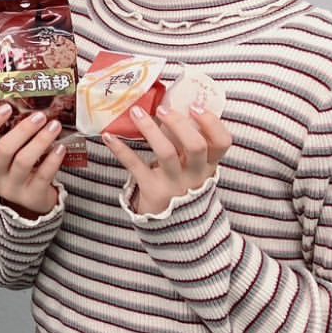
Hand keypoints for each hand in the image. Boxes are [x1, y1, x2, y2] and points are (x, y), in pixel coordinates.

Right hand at [0, 104, 65, 218]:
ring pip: (24, 161)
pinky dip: (53, 159)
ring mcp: (11, 188)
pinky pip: (43, 175)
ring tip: (54, 126)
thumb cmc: (16, 172)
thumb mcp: (5, 157)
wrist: (27, 203)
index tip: (7, 107)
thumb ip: (10, 136)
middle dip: (24, 130)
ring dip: (41, 140)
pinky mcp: (31, 196)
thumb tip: (26, 106)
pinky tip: (60, 147)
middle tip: (40, 116)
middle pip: (4, 149)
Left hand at [104, 102, 231, 215]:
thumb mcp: (192, 167)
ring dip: (150, 129)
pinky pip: (136, 166)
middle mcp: (194, 174)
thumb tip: (170, 105)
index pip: (222, 142)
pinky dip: (121, 150)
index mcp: (208, 164)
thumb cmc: (181, 185)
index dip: (212, 122)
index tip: (195, 106)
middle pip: (195, 145)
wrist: (173, 228)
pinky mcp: (152, 190)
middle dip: (178, 123)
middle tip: (162, 108)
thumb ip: (188, 143)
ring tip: (136, 112)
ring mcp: (174, 183)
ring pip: (166, 153)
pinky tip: (109, 136)